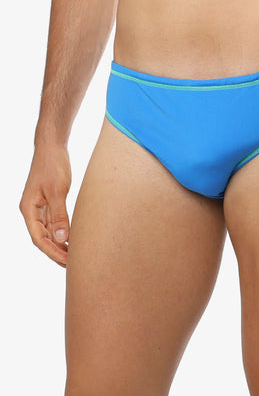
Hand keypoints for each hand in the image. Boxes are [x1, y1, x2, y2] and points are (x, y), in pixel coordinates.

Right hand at [19, 143, 71, 266]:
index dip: (52, 252)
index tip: (67, 263)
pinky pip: (55, 222)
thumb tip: (62, 240)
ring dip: (60, 244)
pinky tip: (74, 239)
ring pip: (49, 231)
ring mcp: (40, 206)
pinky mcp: (49, 201)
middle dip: (57, 252)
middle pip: (43, 238)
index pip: (39, 239)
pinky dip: (63, 232)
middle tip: (74, 265)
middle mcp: (32, 210)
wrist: (52, 146)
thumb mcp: (57, 191)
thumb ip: (59, 216)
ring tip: (75, 256)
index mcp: (29, 209)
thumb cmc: (53, 165)